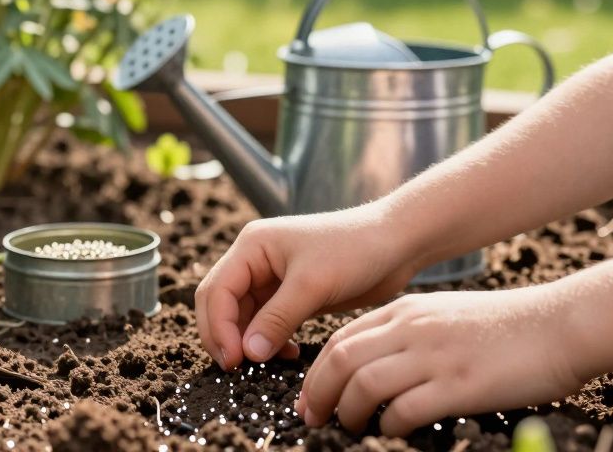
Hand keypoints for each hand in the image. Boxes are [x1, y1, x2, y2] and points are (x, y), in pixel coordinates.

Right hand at [195, 203, 417, 369]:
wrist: (396, 243)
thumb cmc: (354, 251)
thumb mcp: (312, 284)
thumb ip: (276, 319)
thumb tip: (247, 354)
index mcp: (252, 246)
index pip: (217, 290)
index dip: (219, 327)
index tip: (234, 360)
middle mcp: (255, 259)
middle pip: (220, 302)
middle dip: (225, 336)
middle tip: (237, 369)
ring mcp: (272, 276)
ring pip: (243, 315)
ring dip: (248, 341)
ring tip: (265, 364)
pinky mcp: (291, 293)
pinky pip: (266, 322)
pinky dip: (270, 341)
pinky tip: (289, 354)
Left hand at [296, 286, 585, 436]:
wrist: (559, 323)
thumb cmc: (505, 326)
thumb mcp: (443, 314)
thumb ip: (408, 332)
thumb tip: (375, 363)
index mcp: (405, 311)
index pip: (342, 338)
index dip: (317, 370)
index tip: (310, 395)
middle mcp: (412, 329)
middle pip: (341, 359)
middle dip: (318, 392)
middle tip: (313, 417)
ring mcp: (435, 355)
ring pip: (364, 383)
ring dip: (347, 411)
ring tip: (348, 428)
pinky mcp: (459, 384)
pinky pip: (405, 408)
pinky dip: (388, 424)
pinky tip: (390, 431)